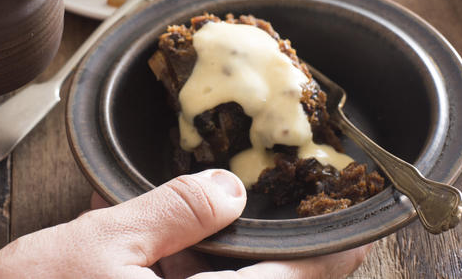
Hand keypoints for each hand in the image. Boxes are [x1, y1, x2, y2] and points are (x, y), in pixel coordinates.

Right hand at [0, 169, 369, 278]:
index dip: (329, 261)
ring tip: (221, 220)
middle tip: (291, 220)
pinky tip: (172, 252)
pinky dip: (191, 275)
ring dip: (230, 264)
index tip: (358, 236)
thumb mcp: (102, 242)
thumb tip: (226, 191)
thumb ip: (174, 212)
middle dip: (278, 261)